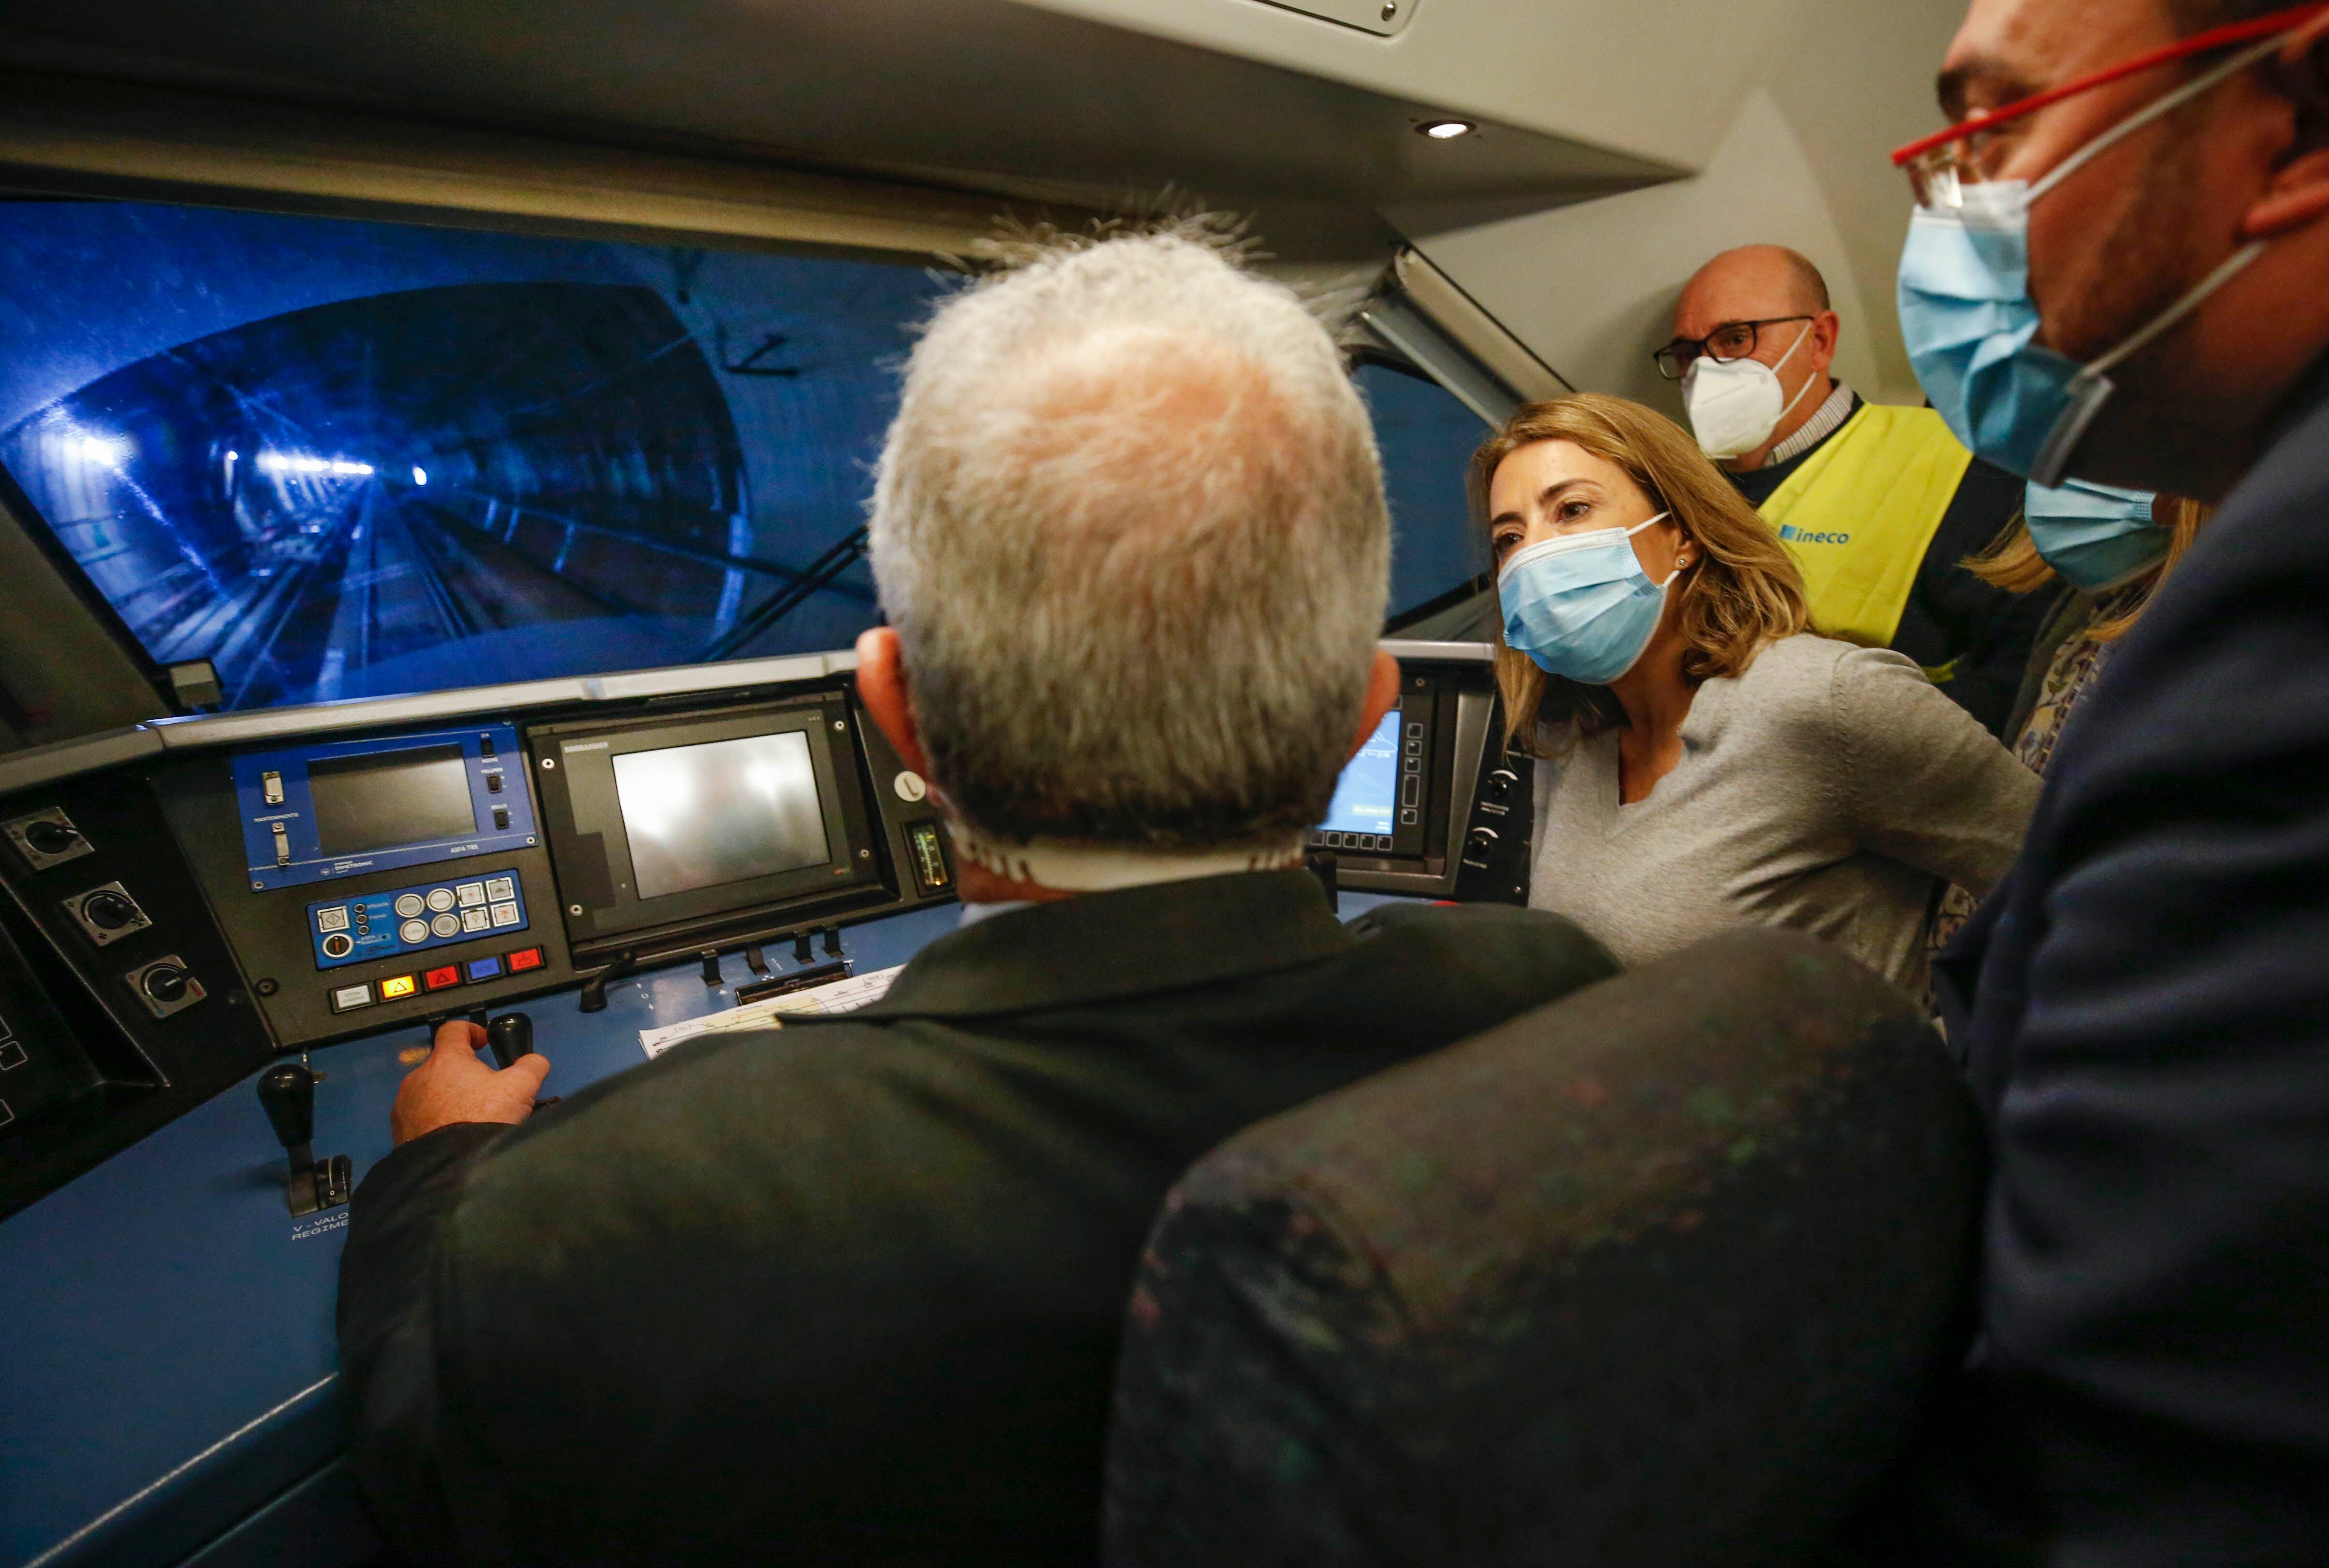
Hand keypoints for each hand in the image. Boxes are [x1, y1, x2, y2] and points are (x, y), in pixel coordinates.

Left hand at [390, 1019, 550, 1146]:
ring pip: (429, 1091)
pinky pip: (419, 1116)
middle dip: (462, 1073)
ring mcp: (405, 1104)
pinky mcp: (399, 1129)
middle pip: (442, 1064)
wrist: (449, 1167)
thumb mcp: (521, 1088)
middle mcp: (418, 1076)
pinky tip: (450, 1135)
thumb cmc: (483, 1118)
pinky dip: (434, 1120)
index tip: (483, 1042)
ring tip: (466, 1118)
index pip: (453, 1029)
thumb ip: (531, 1066)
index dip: (471, 1030)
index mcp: (446, 1059)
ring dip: (446, 1097)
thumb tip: (535, 1061)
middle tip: (484, 1091)